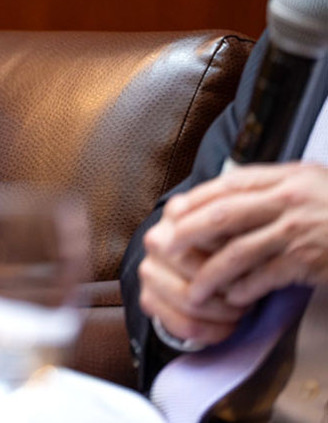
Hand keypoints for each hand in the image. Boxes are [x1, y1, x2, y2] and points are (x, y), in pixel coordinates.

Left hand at [140, 162, 327, 344]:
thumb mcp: (311, 184)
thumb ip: (273, 187)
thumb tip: (228, 195)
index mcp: (286, 177)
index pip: (227, 185)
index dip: (195, 200)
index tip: (172, 214)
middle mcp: (289, 200)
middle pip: (222, 214)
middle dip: (187, 233)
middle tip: (165, 248)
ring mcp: (298, 230)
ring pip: (238, 251)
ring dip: (210, 274)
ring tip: (195, 291)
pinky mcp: (308, 259)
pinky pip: (264, 276)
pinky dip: (244, 289)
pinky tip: (234, 298)